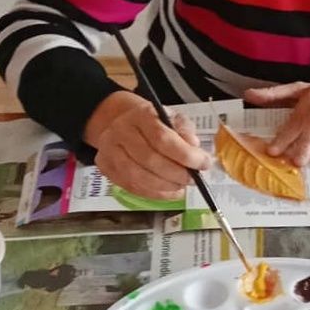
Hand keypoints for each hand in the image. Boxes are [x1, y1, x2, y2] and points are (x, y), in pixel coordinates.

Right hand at [84, 91, 210, 198]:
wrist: (124, 123)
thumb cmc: (154, 123)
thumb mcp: (173, 119)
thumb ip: (185, 131)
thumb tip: (194, 148)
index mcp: (141, 115)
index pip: (162, 138)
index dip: (185, 155)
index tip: (204, 163)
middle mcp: (121, 131)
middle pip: (150, 159)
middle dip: (177, 174)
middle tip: (194, 179)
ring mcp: (109, 150)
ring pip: (138, 177)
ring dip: (165, 187)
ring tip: (182, 186)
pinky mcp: (106, 168)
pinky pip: (131, 187)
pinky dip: (154, 194)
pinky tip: (169, 192)